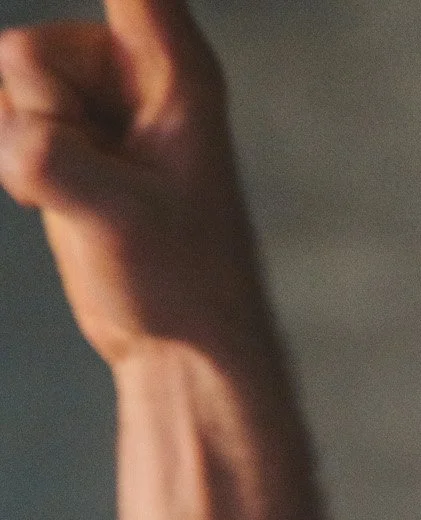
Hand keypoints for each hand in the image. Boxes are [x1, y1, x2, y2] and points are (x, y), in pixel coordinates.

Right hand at [0, 0, 266, 363]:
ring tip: (92, 205)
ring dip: (29, 150)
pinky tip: (67, 205)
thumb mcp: (119, 221)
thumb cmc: (178, 286)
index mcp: (178, 72)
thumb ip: (61, 168)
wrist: (183, 349)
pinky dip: (19, 159)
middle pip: (32, 50)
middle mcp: (137, 73)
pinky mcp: (70, 135)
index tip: (66, 90)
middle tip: (98, 187)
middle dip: (39, 118)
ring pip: (10, 84)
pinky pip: (6, 115)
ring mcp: (99, 103)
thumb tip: (23, 147)